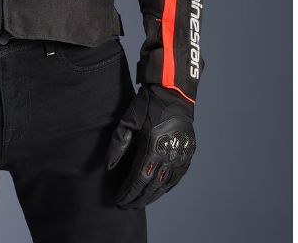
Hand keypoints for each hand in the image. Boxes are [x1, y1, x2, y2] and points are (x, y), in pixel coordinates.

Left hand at [106, 85, 195, 208]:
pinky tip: (157, 192)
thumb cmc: (146, 104)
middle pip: (152, 186)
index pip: (138, 178)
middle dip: (138, 199)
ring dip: (152, 197)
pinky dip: (166, 188)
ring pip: (165, 185)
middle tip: (126, 206)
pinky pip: (177, 177)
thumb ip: (118, 144)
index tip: (118, 199)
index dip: (128, 192)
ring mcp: (181, 155)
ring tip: (139, 203)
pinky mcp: (188, 153)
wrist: (172, 92)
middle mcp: (169, 154)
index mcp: (152, 145)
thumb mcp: (127, 120)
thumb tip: (109, 166)